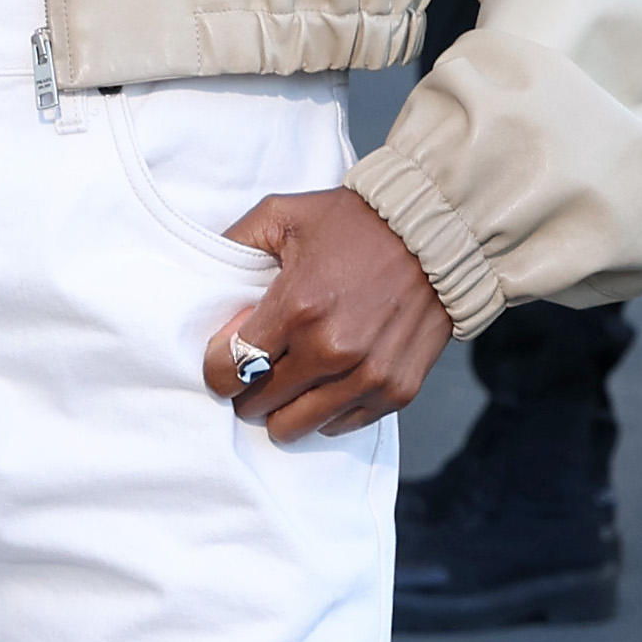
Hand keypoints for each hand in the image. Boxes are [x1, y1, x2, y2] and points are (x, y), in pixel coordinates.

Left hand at [204, 186, 449, 440]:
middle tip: (260, 363)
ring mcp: (367, 376)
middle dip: (249, 387)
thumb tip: (205, 285)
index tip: (225, 354)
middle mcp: (331, 350)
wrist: (436, 233)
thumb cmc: (355, 222)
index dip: (218, 367)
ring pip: (295, 427)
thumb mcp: (282, 215)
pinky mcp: (396, 391)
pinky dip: (326, 409)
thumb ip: (234, 245)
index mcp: (297, 307)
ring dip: (285, 406)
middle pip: (257, 405)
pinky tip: (327, 380)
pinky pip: (340, 426)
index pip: (228, 372)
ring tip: (292, 377)